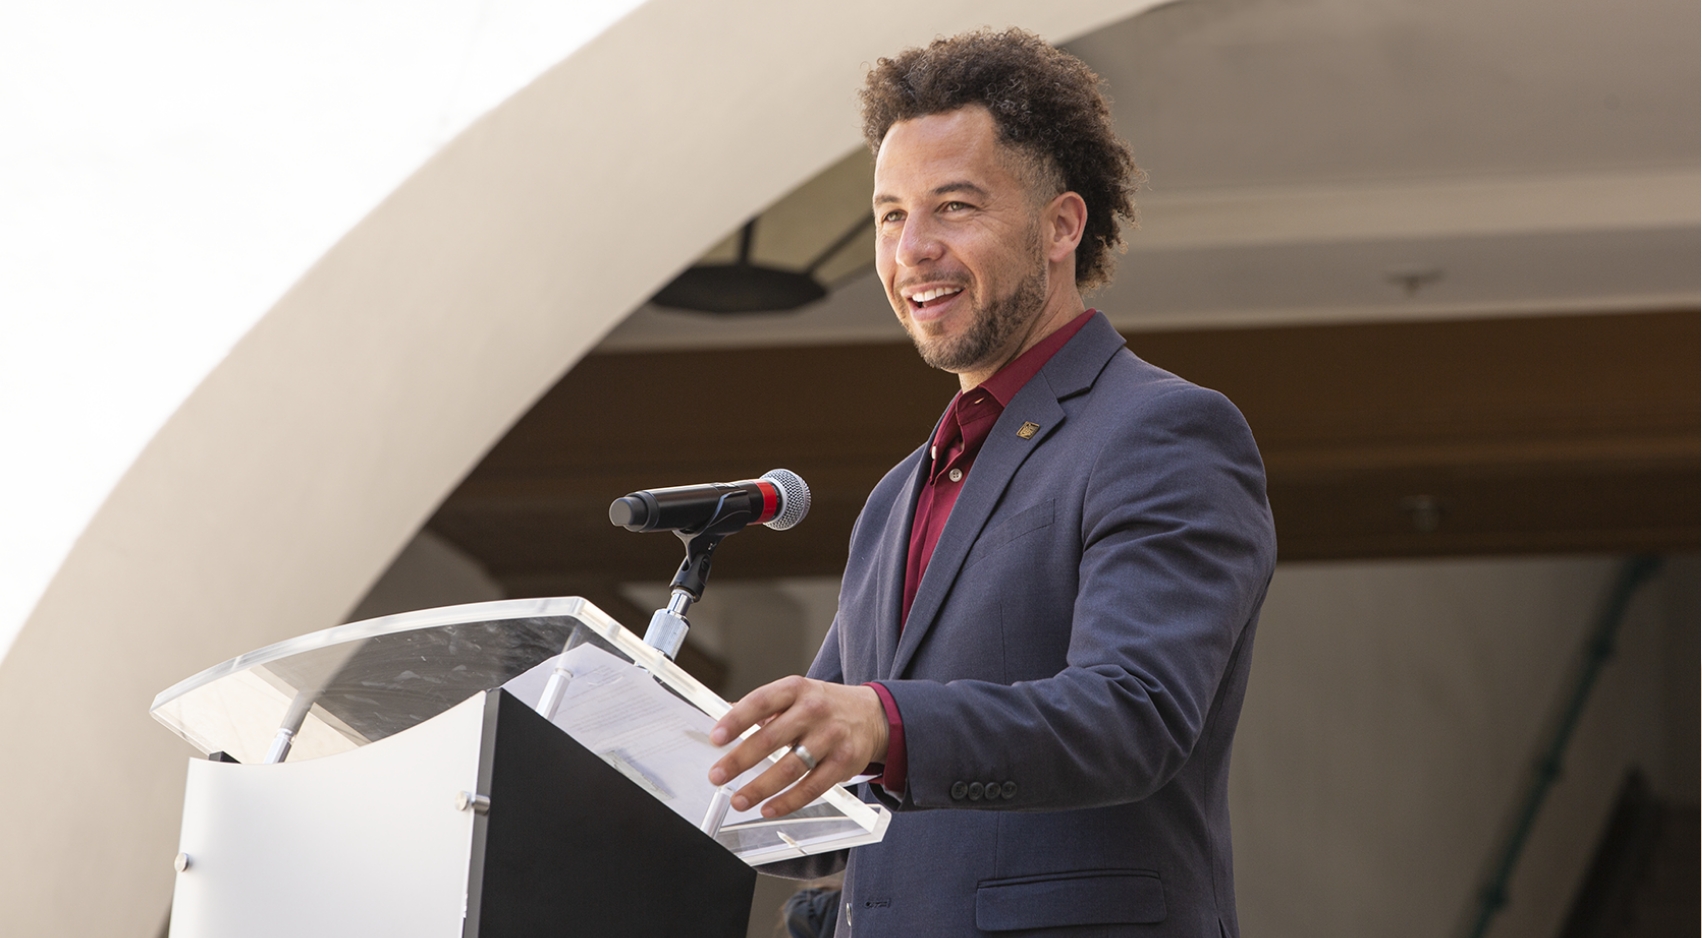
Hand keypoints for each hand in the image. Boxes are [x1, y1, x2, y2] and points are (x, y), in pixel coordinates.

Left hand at [707, 676, 888, 817]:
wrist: (872, 715)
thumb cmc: (824, 706)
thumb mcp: (795, 694)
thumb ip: (763, 707)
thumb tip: (725, 716)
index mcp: (796, 689)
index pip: (760, 702)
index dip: (735, 720)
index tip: (716, 738)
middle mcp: (813, 710)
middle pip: (770, 738)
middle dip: (739, 760)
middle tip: (717, 776)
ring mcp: (830, 737)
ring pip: (789, 768)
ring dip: (760, 788)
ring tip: (739, 800)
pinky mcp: (843, 762)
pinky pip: (811, 787)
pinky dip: (787, 802)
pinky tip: (769, 808)